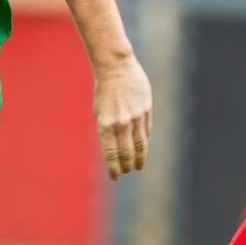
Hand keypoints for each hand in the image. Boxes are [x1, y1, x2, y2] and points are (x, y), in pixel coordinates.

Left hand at [93, 52, 153, 178]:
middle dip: (127, 165)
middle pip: (127, 152)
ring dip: (139, 158)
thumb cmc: (104, 90)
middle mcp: (121, 123)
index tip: (115, 177)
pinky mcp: (146, 109)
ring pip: (140, 144)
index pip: (111, 154)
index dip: (114, 168)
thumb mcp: (99, 112)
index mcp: (105, 124)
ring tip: (138, 166)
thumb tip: (114, 149)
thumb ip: (106, 130)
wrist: (116, 67)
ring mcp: (135, 116)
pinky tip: (142, 147)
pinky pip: (146, 130)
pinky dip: (144, 141)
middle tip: (128, 171)